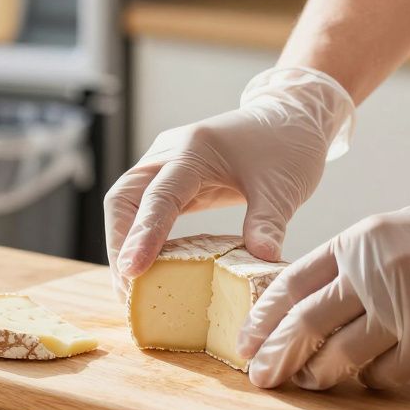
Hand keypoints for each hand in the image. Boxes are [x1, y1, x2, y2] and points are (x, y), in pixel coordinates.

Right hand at [104, 67, 354, 293]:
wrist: (289, 118)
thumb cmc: (286, 146)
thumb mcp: (283, 187)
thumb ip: (268, 223)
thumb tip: (262, 261)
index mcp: (194, 150)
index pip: (158, 195)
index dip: (143, 235)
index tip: (132, 272)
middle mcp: (168, 153)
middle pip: (123, 199)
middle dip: (120, 244)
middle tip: (128, 291)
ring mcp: (164, 165)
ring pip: (126, 204)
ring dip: (123, 244)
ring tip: (132, 289)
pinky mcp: (170, 180)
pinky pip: (143, 209)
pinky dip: (140, 238)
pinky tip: (149, 270)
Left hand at [237, 147, 409, 389]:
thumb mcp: (391, 231)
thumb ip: (350, 262)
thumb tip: (306, 304)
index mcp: (358, 240)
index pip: (292, 283)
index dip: (263, 317)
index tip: (244, 341)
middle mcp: (374, 272)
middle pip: (307, 322)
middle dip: (276, 354)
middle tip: (260, 377)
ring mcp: (404, 307)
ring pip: (341, 354)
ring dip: (319, 374)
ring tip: (308, 383)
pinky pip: (386, 373)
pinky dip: (371, 381)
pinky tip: (368, 380)